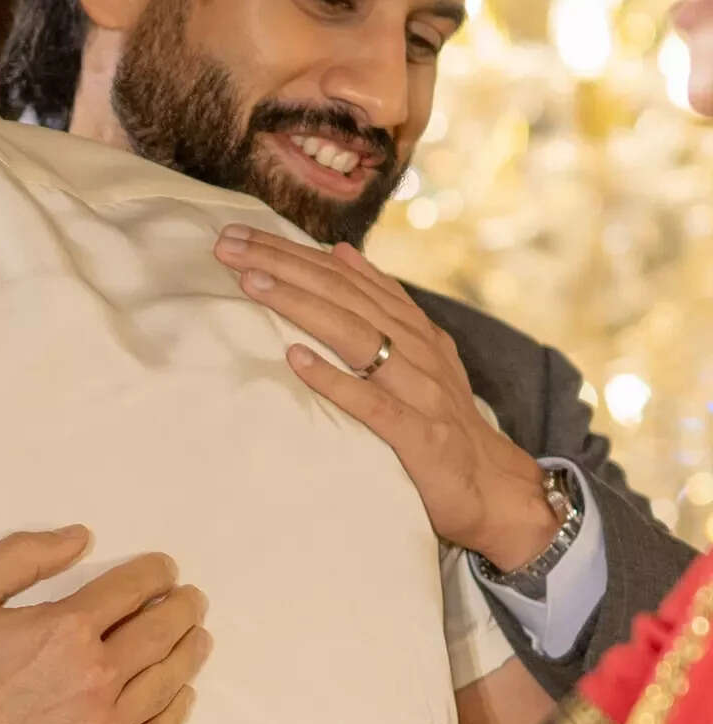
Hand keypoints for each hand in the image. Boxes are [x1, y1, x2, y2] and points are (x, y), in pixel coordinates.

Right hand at [0, 527, 210, 723]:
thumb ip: (21, 555)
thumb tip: (82, 537)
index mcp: (64, 630)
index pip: (132, 590)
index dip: (155, 573)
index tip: (165, 569)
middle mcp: (96, 680)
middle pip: (161, 634)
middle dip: (182, 609)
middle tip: (191, 600)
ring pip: (167, 684)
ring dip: (188, 654)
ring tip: (198, 638)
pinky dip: (175, 713)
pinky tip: (181, 696)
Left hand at [213, 227, 558, 569]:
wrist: (495, 489)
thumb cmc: (443, 422)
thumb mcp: (419, 353)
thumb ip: (382, 304)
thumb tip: (339, 253)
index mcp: (413, 328)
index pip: (344, 278)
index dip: (292, 252)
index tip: (239, 234)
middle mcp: (417, 350)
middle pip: (342, 296)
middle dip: (284, 265)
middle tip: (228, 245)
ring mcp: (419, 391)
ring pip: (355, 335)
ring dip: (301, 305)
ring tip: (252, 283)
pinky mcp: (418, 436)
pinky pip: (371, 403)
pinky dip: (334, 378)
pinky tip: (296, 359)